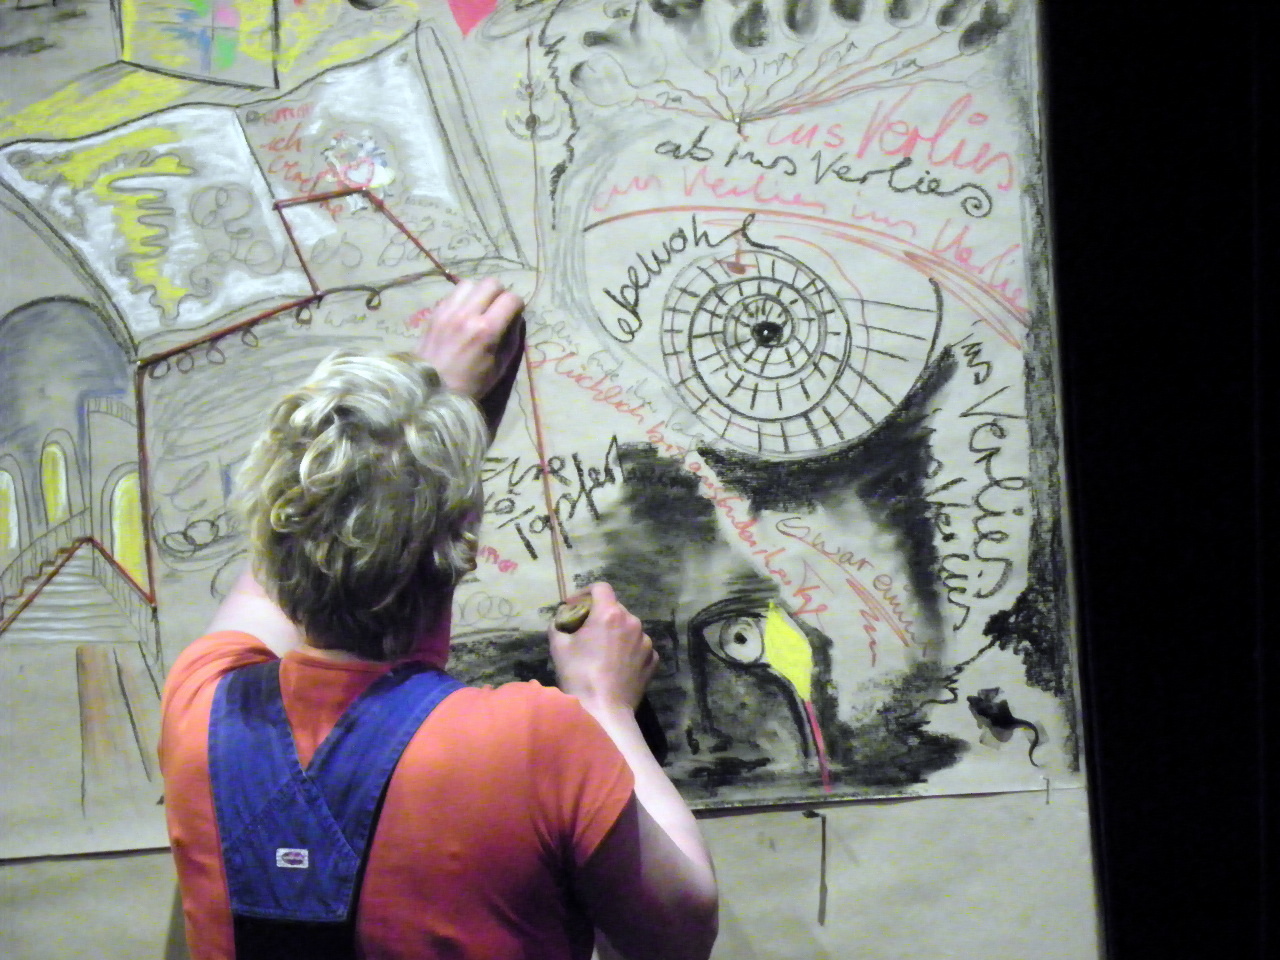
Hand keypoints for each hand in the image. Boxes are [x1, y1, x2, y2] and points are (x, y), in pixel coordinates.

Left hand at [413, 277, 523, 398]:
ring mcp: (448, 310)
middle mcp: (467, 314)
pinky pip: (453, 293)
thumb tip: (515, 318)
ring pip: (470, 283)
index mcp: (486, 330)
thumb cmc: (470, 384)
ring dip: (479, 293)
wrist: (430, 388)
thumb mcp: (500, 367)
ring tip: (478, 308)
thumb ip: (511, 339)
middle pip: (491, 283)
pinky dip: (463, 299)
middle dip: (500, 294)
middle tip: (498, 309)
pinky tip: (463, 314)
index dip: (518, 305)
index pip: (511, 299)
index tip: (514, 315)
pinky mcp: (435, 311)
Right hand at [550, 582, 656, 712]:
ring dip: (615, 634)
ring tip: (602, 652)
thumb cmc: (578, 675)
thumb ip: (558, 625)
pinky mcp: (653, 660)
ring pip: (628, 628)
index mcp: (609, 613)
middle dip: (600, 615)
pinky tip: (616, 666)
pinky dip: (628, 651)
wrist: (604, 711)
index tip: (576, 606)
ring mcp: (646, 642)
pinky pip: (638, 647)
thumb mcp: (558, 646)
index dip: (586, 592)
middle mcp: (632, 622)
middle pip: (615, 608)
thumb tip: (561, 620)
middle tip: (585, 632)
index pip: (601, 587)